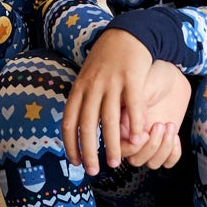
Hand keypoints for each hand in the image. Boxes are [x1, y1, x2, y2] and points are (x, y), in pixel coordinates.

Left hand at [62, 28, 152, 174]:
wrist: (126, 35)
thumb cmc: (106, 62)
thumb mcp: (87, 79)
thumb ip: (82, 101)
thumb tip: (76, 130)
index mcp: (79, 89)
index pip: (69, 122)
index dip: (70, 144)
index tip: (75, 162)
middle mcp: (92, 87)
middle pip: (87, 125)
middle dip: (89, 152)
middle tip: (94, 171)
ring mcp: (112, 82)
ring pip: (110, 120)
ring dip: (111, 145)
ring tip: (115, 162)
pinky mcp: (132, 78)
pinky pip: (133, 105)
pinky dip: (135, 124)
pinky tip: (138, 140)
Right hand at [121, 60, 191, 169]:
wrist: (171, 73)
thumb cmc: (151, 74)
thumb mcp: (138, 86)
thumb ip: (131, 106)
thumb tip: (129, 129)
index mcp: (119, 124)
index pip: (117, 149)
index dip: (130, 148)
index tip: (144, 133)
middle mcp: (133, 136)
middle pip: (134, 160)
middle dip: (149, 148)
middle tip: (159, 125)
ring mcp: (150, 140)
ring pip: (151, 162)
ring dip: (162, 148)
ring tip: (168, 125)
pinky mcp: (165, 141)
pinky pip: (168, 161)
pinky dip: (173, 153)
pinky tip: (175, 133)